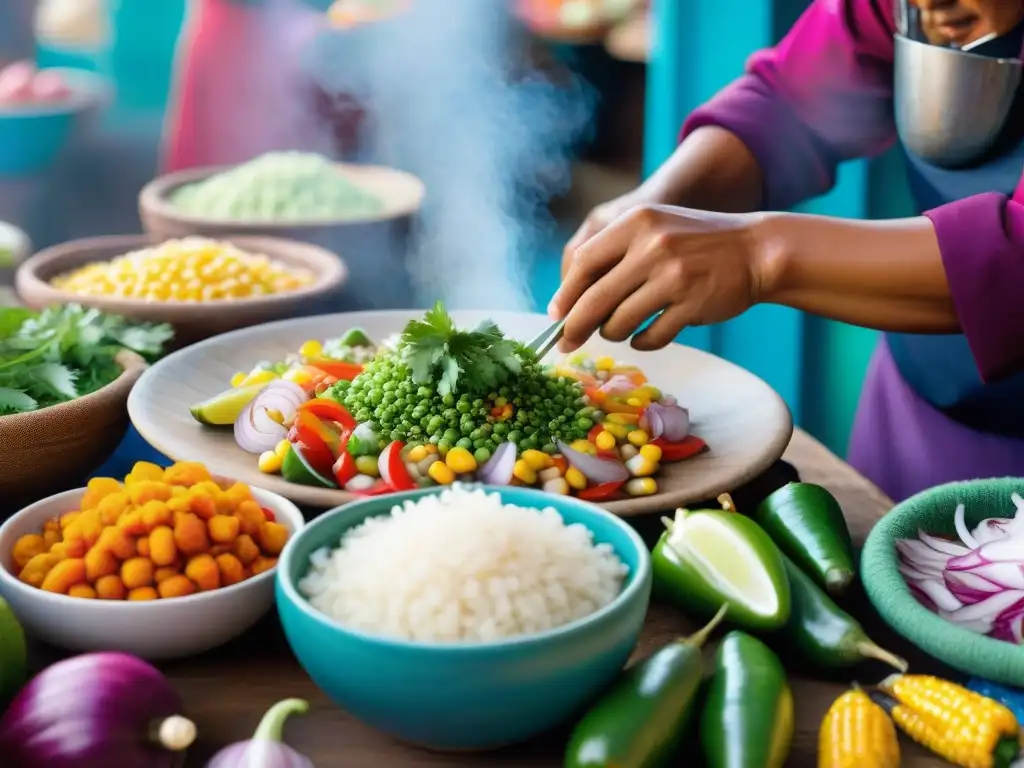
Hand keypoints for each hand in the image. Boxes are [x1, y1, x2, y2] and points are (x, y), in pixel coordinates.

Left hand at [549, 205, 766, 351]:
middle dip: (574, 327)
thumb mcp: (654, 229)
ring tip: (622, 328)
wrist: (757, 249)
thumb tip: (568, 300)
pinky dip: (642, 342)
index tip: (556, 315)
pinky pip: (650, 337)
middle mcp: (653, 246)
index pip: (584, 262)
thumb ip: (614, 254)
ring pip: (619, 322)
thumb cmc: (696, 243)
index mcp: (637, 222)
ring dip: (614, 333)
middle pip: (595, 298)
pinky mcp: (692, 304)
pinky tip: (645, 337)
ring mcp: (674, 277)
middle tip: (564, 343)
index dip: (565, 293)